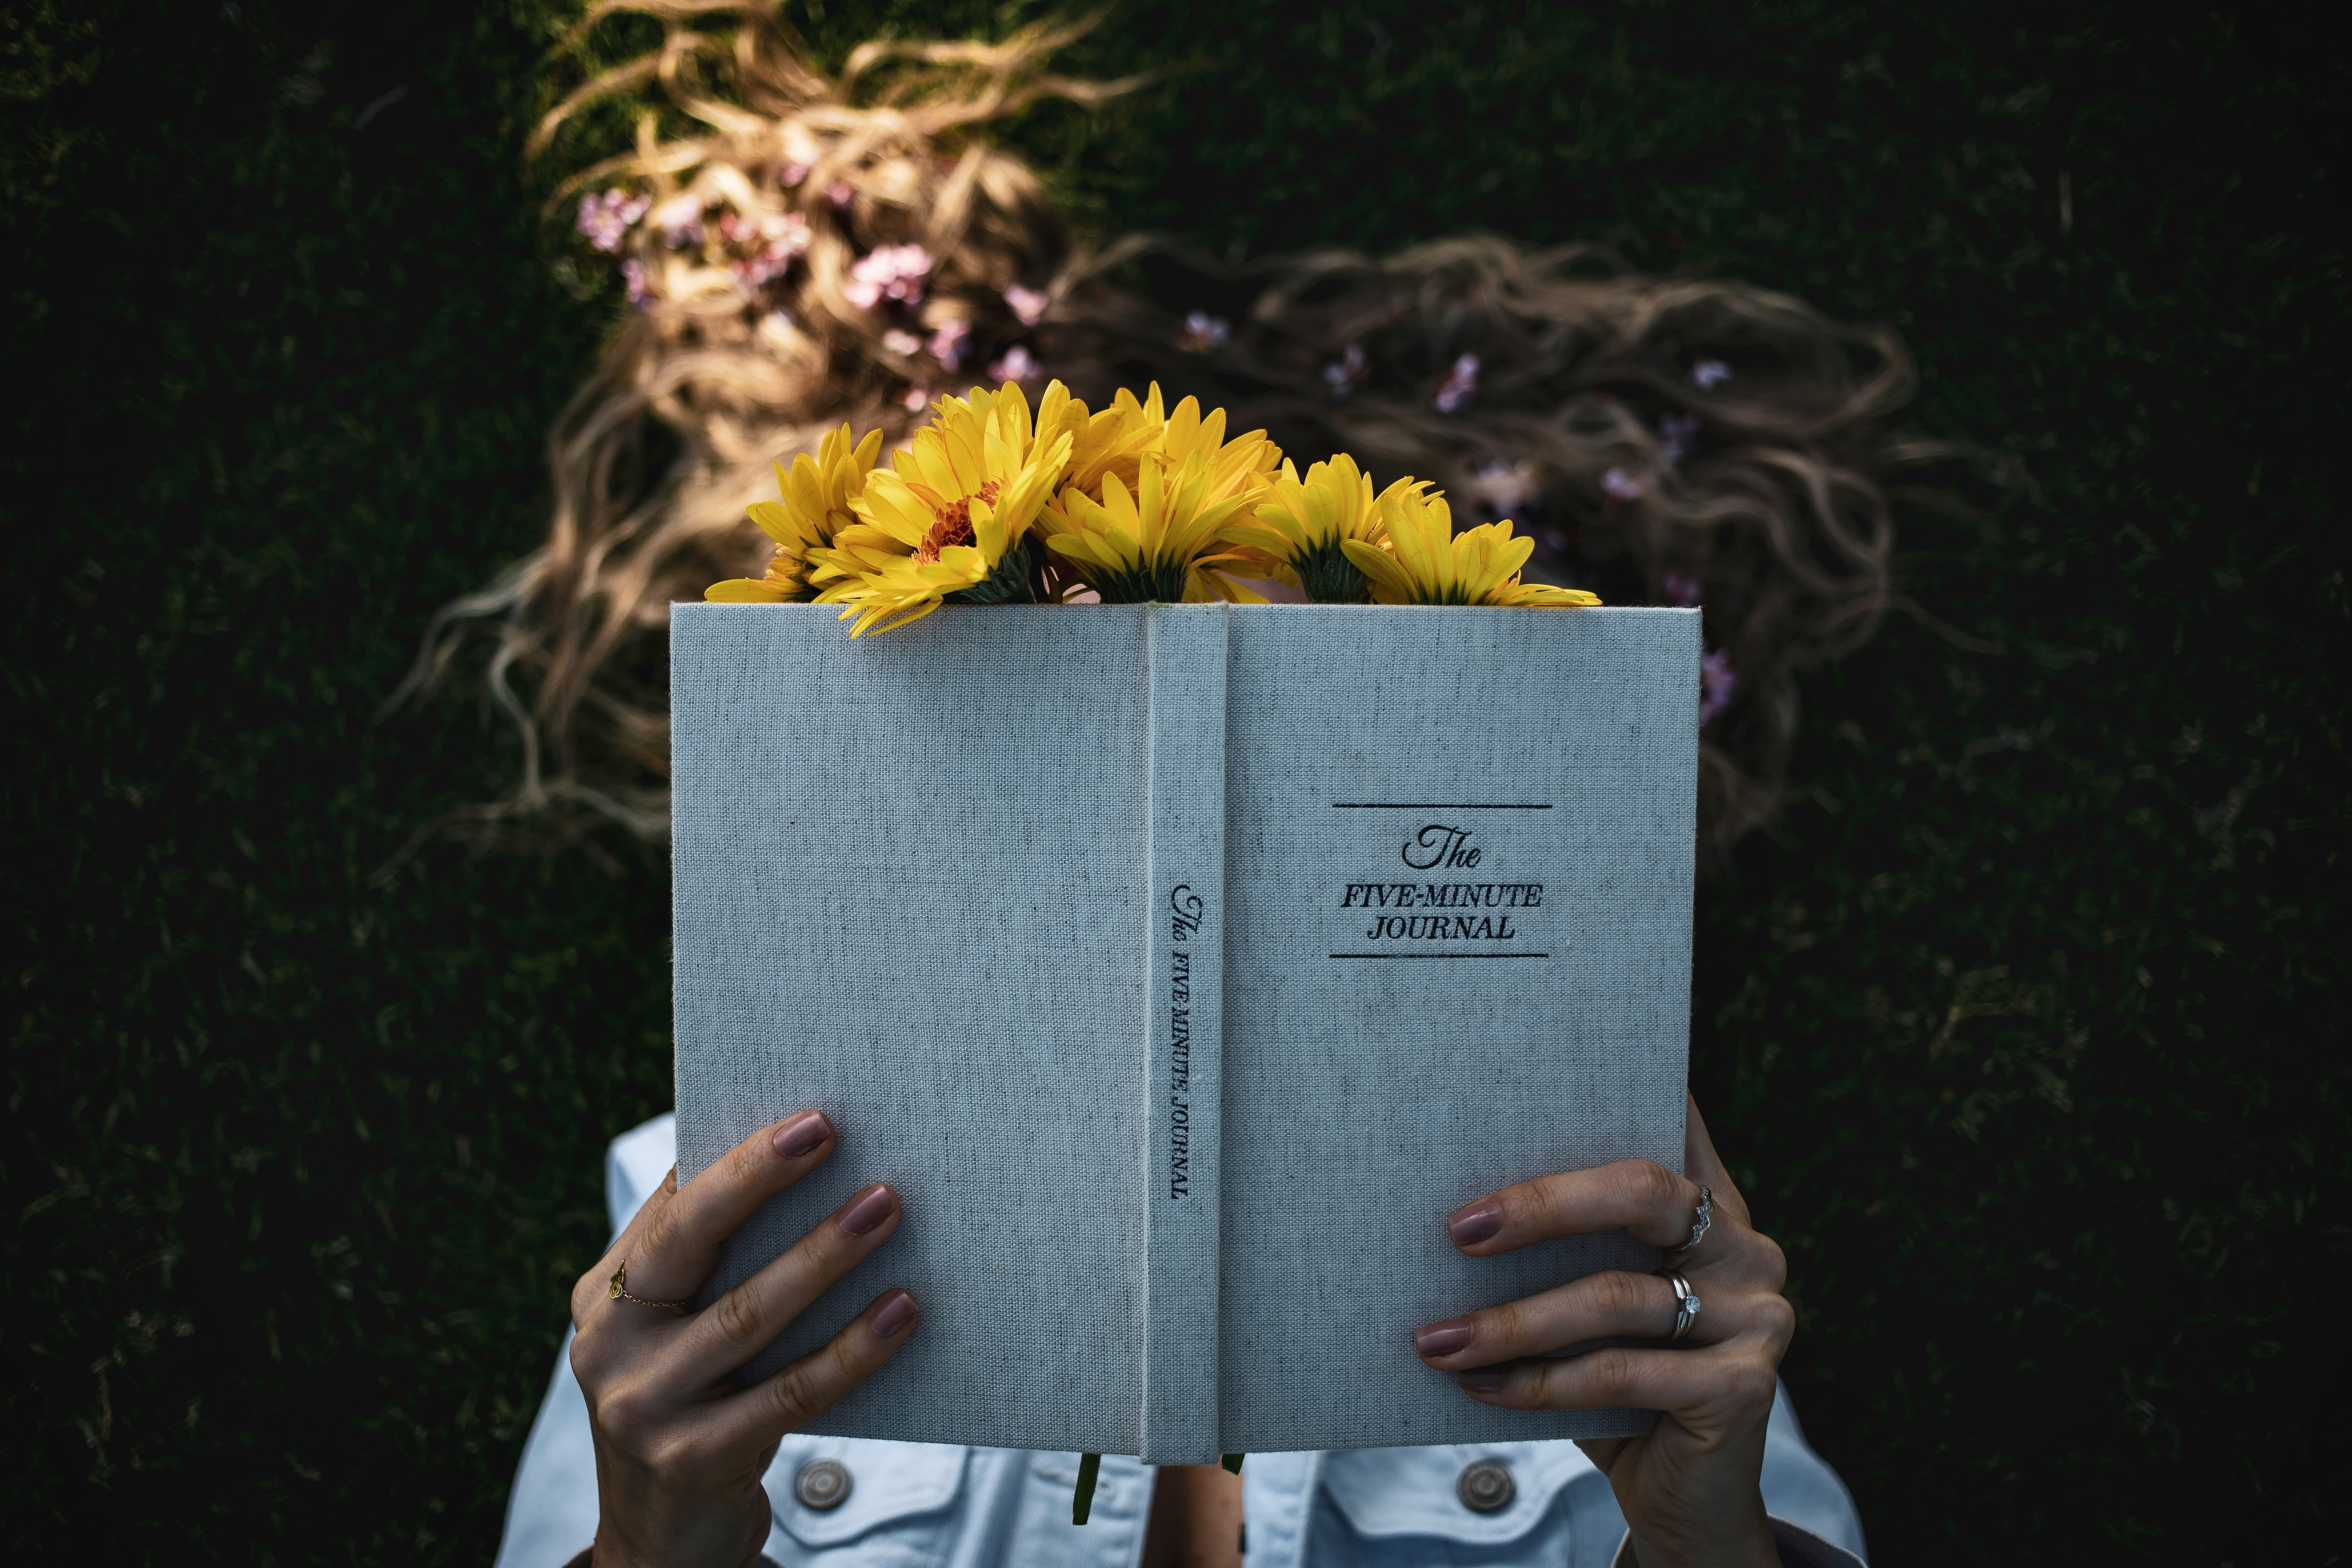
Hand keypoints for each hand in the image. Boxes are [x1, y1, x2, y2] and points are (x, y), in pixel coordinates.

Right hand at [568, 1111, 918, 1567]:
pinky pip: (789, 1393)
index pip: (669, 1206)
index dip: (734, 1156)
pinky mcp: (693, 1461)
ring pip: (748, 1316)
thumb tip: (802, 1164)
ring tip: (886, 1206)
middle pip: (689, 1241)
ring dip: (823, 1256)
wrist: (663, 1543)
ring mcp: (643, 1406)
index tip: (806, 1115)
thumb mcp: (680, 1336)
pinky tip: (901, 1312)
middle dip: (757, 1179)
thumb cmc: (696, 1406)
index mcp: (606, 1296)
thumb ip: (714, 1267)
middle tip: (828, 1129)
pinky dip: (851, 1350)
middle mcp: (610, 1344)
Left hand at [1413, 1096, 1791, 1567]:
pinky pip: (1622, 1371)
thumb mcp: (1588, 1305)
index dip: (1634, 1077)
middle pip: (1642, 1191)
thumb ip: (1561, 1252)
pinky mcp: (1747, 1386)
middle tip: (1456, 1228)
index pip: (1675, 1122)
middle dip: (1541, 1205)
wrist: (1682, 1498)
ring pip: (1615, 1296)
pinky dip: (1540, 1382)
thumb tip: (1453, 1209)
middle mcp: (1748, 1246)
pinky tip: (1479, 1386)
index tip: (1555, 1048)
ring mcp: (1759, 1315)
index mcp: (1711, 1206)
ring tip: (1437, 1338)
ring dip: (1511, 1321)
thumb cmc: (1616, 1385)